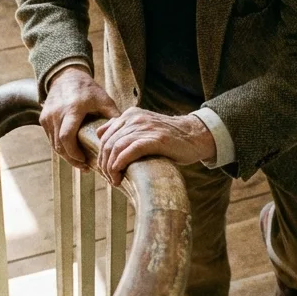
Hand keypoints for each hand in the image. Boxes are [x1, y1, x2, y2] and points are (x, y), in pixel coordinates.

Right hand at [41, 66, 120, 167]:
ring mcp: (47, 117)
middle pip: (60, 145)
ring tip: (80, 163)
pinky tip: (72, 153)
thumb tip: (126, 134)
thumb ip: (114, 116)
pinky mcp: (43, 119)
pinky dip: (61, 147)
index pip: (67, 137)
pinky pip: (51, 138)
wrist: (66, 76)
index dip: (74, 154)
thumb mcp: (104, 99)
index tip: (86, 162)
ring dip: (66, 155)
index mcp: (72, 109)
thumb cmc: (87, 89)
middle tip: (85, 168)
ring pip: (54, 144)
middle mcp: (56, 114)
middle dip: (72, 159)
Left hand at [95, 108, 216, 186]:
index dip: (101, 155)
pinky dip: (120, 164)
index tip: (106, 170)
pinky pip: (129, 151)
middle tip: (109, 179)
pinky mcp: (154, 139)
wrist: (196, 136)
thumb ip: (124, 130)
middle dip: (104, 164)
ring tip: (114, 180)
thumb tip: (101, 136)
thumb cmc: (169, 137)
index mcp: (130, 114)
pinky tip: (119, 174)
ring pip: (115, 147)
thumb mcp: (144, 128)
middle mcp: (135, 118)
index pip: (104, 135)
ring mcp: (145, 128)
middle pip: (108, 143)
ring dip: (110, 167)